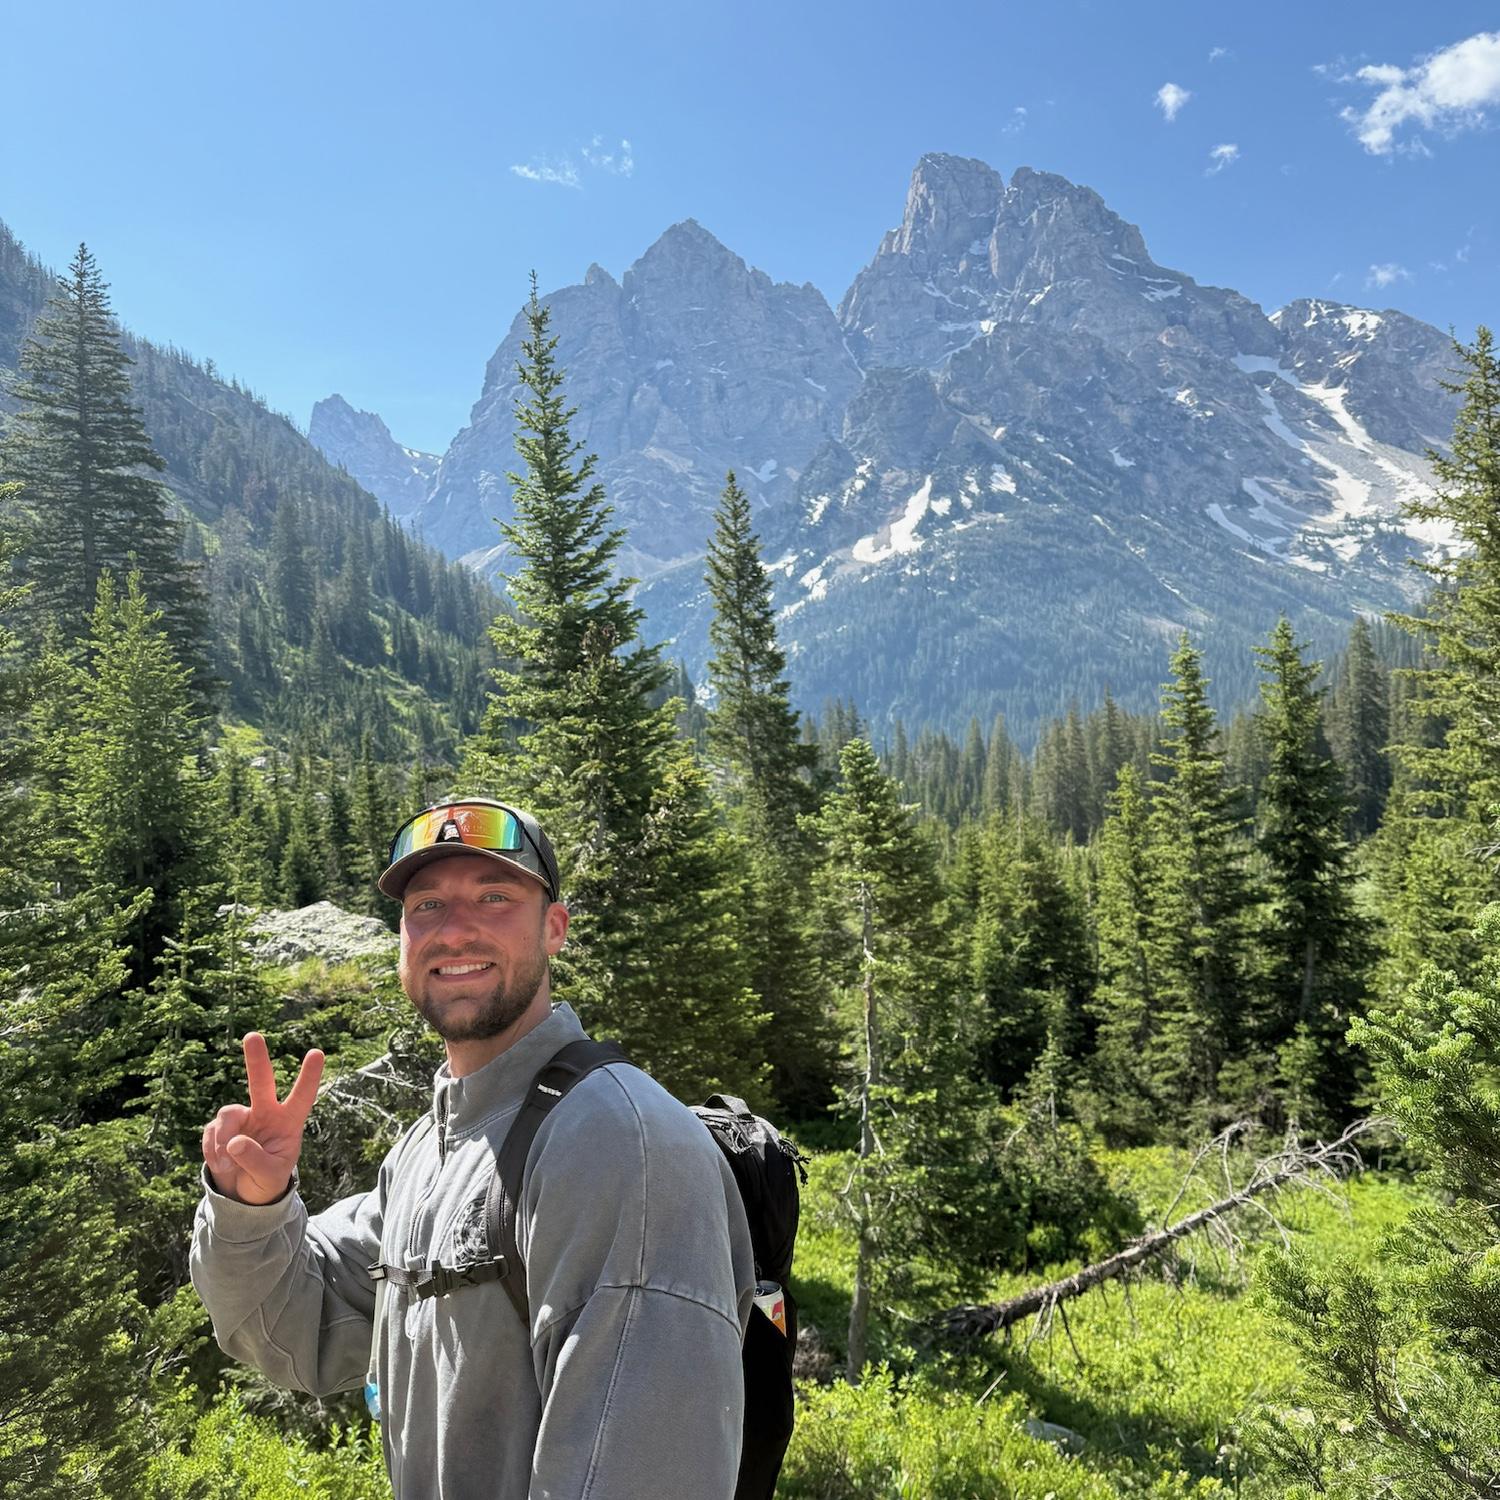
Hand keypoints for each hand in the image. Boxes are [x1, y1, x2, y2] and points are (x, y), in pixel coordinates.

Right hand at [202, 1033, 324, 1204]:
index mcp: (289, 1122)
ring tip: (227, 1164)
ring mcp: (243, 1117)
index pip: (302, 1096)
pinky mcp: (221, 1126)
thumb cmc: (267, 1180)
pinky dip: (212, 1150)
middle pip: (261, 1082)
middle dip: (257, 1059)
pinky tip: (220, 1164)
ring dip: (223, 1140)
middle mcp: (266, 1112)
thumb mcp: (269, 1176)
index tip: (317, 1052)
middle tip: (253, 1036)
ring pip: (227, 1114)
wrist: (244, 1192)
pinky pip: (211, 1131)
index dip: (309, 1076)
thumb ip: (256, 1160)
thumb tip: (235, 1142)